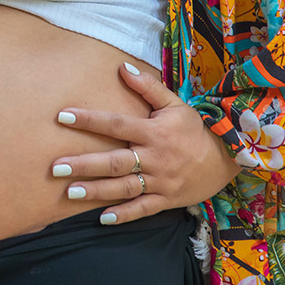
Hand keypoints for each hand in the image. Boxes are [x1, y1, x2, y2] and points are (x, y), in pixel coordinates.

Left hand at [51, 62, 241, 224]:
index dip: (89, 120)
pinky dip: (124, 215)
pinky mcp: (167, 200)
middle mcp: (154, 158)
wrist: (229, 158)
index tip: (62, 117)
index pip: (116, 124)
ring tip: (70, 192)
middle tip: (56, 167)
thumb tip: (122, 67)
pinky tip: (102, 217)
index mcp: (153, 132)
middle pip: (115, 162)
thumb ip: (148, 87)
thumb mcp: (175, 104)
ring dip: (97, 191)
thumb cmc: (195, 129)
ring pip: (124, 188)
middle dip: (84, 165)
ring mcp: (160, 181)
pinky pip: (143, 209)